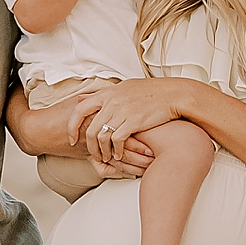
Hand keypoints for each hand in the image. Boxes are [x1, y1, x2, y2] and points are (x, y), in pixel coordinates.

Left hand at [68, 79, 185, 166]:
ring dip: (102, 151)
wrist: (173, 94)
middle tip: (92, 155)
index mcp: (108, 93)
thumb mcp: (123, 87)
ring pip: (102, 137)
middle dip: (88, 146)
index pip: (79, 109)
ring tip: (107, 157)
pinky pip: (117, 141)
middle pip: (90, 128)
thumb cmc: (150, 92)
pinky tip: (119, 156)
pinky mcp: (134, 122)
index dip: (72, 126)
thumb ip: (102, 95)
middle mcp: (112, 101)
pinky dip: (116, 151)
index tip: (72, 138)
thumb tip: (81, 99)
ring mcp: (122, 111)